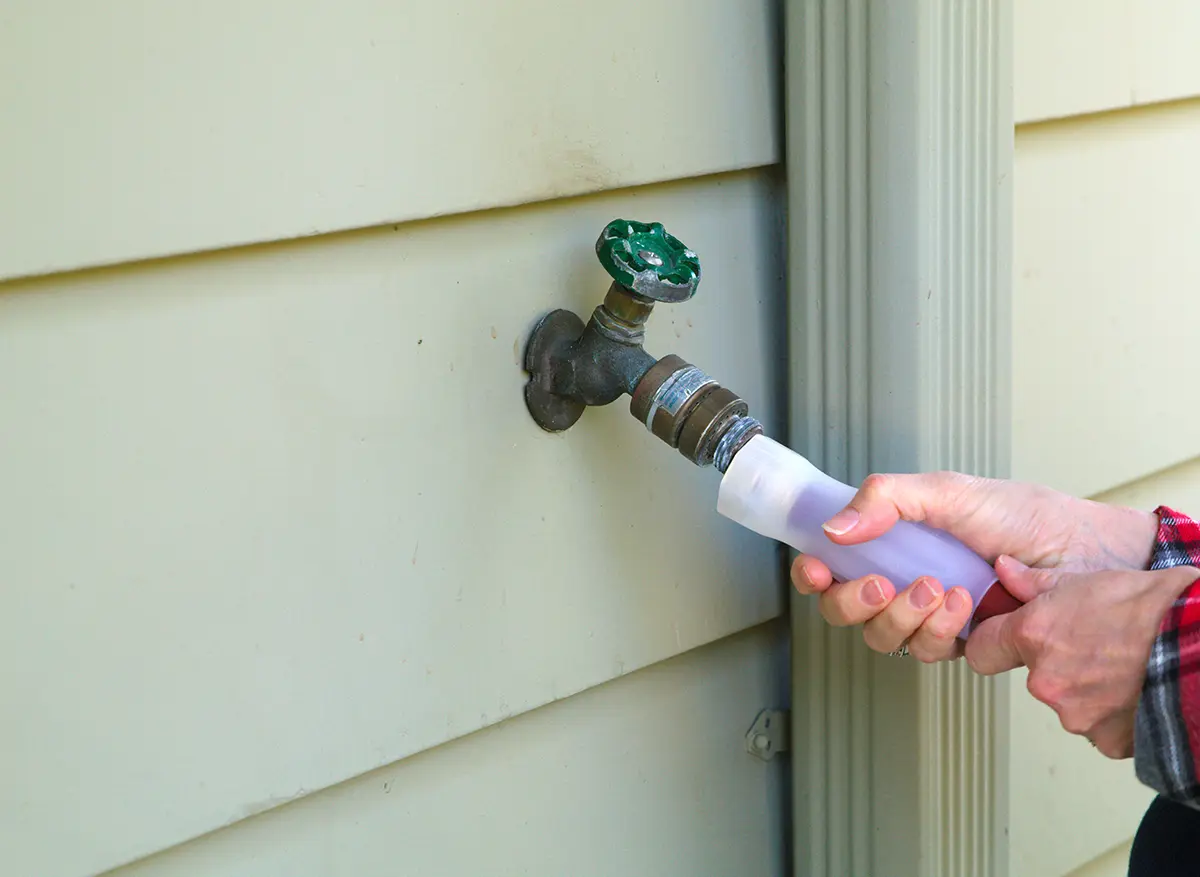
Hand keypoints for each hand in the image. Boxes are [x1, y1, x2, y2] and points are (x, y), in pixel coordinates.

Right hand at [790, 472, 1159, 661]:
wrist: (1084, 552)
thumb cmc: (1025, 517)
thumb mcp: (948, 492)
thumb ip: (886, 499)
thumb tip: (834, 528)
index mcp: (895, 542)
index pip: (833, 564)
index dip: (812, 573)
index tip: (814, 567)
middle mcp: (906, 580)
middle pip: (846, 610)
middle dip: (854, 601)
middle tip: (882, 583)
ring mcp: (933, 615)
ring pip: (883, 637)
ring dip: (902, 616)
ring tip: (937, 588)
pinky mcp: (964, 644)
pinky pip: (928, 651)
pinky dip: (939, 629)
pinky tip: (963, 605)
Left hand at [966, 557, 1196, 757]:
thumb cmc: (1151, 609)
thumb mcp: (1086, 580)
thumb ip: (1034, 582)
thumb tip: (1003, 569)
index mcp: (1032, 637)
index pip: (981, 650)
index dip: (992, 643)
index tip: (1004, 640)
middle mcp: (1046, 681)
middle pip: (1034, 676)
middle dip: (1057, 663)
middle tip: (1094, 644)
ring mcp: (1077, 715)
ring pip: (1070, 702)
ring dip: (1088, 689)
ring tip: (1124, 664)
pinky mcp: (1108, 740)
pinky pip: (1101, 727)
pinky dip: (1115, 713)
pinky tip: (1137, 688)